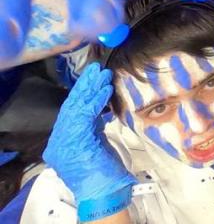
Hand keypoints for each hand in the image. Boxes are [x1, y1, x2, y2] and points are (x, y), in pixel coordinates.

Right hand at [42, 64, 135, 202]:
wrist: (103, 193)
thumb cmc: (102, 173)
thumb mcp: (96, 144)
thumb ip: (93, 129)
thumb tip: (99, 112)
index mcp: (62, 142)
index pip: (69, 112)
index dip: (81, 93)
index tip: (92, 77)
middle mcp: (59, 142)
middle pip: (71, 107)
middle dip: (84, 87)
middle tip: (96, 69)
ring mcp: (65, 144)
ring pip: (77, 109)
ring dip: (92, 90)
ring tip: (103, 75)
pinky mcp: (77, 144)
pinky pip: (85, 117)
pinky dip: (96, 102)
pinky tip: (105, 91)